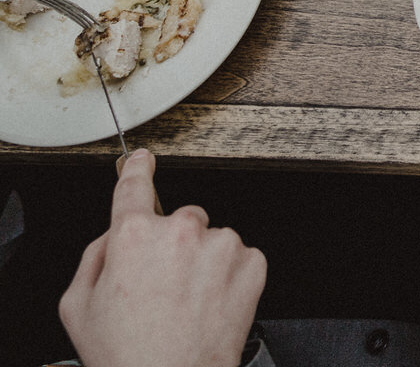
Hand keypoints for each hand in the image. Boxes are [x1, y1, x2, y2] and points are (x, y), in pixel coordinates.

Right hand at [59, 150, 266, 366]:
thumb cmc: (127, 352)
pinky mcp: (252, 263)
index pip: (133, 187)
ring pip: (212, 241)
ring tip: (188, 304)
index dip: (136, 170)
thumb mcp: (78, 306)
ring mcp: (221, 245)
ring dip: (203, 262)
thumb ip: (95, 258)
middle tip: (163, 287)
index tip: (141, 159)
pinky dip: (229, 277)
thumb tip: (113, 238)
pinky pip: (240, 258)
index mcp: (134, 236)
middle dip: (174, 245)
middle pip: (181, 221)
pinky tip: (211, 305)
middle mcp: (181, 231)